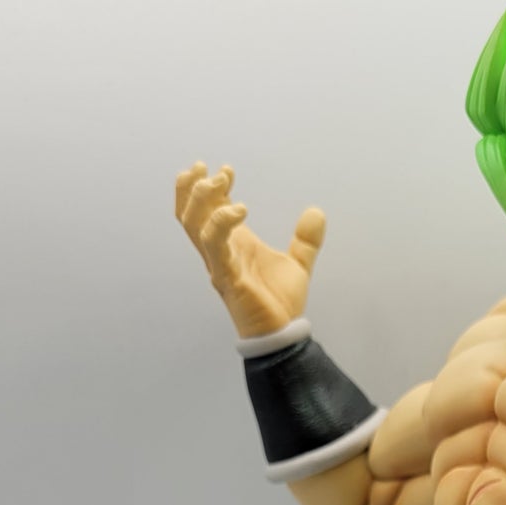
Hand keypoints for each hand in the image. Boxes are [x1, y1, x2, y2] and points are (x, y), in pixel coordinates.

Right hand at [174, 161, 324, 338]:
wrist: (283, 334)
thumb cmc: (280, 303)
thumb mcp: (298, 264)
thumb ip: (305, 239)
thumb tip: (317, 212)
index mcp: (231, 245)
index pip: (207, 211)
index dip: (210, 187)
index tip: (227, 170)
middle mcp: (218, 252)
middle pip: (188, 214)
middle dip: (193, 187)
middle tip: (212, 170)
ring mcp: (219, 264)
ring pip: (192, 224)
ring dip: (200, 198)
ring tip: (220, 180)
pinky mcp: (226, 277)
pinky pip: (213, 244)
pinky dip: (221, 222)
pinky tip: (240, 209)